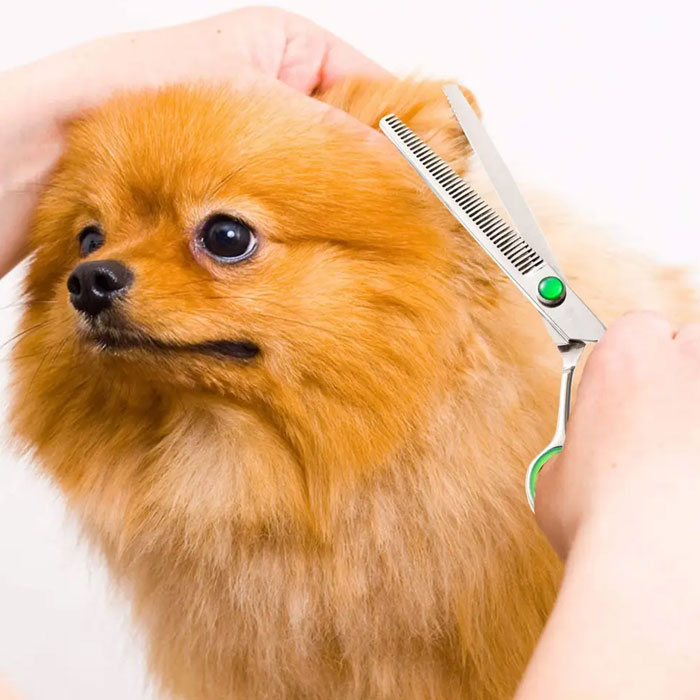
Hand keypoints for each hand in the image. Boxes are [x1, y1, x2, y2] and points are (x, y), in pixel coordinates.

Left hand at [0, 7, 386, 277]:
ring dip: (332, 209)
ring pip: (320, 179)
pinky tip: (304, 246)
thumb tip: (392, 161)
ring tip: (354, 241)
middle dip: (372, 180)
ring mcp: (261, 144)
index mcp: (294, 51)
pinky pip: (286, 206)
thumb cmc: (132, 89)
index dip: (406, 135)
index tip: (430, 178)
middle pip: (353, 141)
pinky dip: (297, 228)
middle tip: (398, 220)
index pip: (376, 89)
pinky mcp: (237, 186)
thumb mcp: (245, 89)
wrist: (50, 144)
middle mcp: (281, 96)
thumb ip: (325, 124)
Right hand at [535, 311, 699, 558]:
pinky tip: (694, 484)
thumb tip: (581, 469)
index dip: (636, 362)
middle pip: (694, 344)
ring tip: (685, 460)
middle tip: (666, 426)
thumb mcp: (558, 476)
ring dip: (697, 412)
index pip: (641, 328)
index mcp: (627, 358)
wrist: (655, 568)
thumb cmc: (603, 520)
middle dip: (681, 378)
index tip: (636, 390)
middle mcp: (688, 361)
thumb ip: (578, 452)